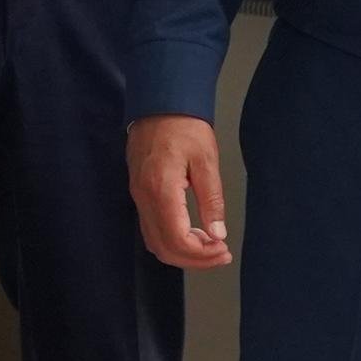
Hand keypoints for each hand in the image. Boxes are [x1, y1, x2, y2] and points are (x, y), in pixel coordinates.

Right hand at [128, 114, 231, 268]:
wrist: (159, 102)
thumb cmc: (184, 125)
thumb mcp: (206, 160)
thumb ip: (211, 200)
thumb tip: (217, 233)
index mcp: (161, 189)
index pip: (177, 240)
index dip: (201, 254)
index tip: (223, 251)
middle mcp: (144, 197)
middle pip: (163, 248)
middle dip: (193, 259)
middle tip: (220, 254)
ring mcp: (137, 196)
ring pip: (154, 242)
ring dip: (182, 252)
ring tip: (209, 245)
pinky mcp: (138, 192)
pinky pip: (151, 228)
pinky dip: (171, 239)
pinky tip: (192, 233)